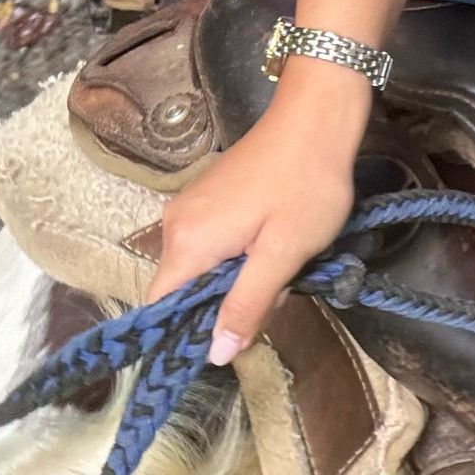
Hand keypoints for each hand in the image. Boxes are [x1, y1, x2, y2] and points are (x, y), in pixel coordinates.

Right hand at [144, 57, 370, 363]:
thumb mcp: (284, 254)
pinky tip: (271, 248)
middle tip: (271, 295)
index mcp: (188, 242)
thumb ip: (248, 304)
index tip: (219, 348)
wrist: (316, 119)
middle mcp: (176, 225)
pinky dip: (237, 260)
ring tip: (277, 268)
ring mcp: (188, 209)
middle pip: (182, 291)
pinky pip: (209, 247)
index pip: (159, 307)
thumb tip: (215, 355)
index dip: (183, 335)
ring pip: (199, 270)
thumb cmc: (306, 187)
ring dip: (234, 283)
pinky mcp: (206, 200)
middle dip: (222, 307)